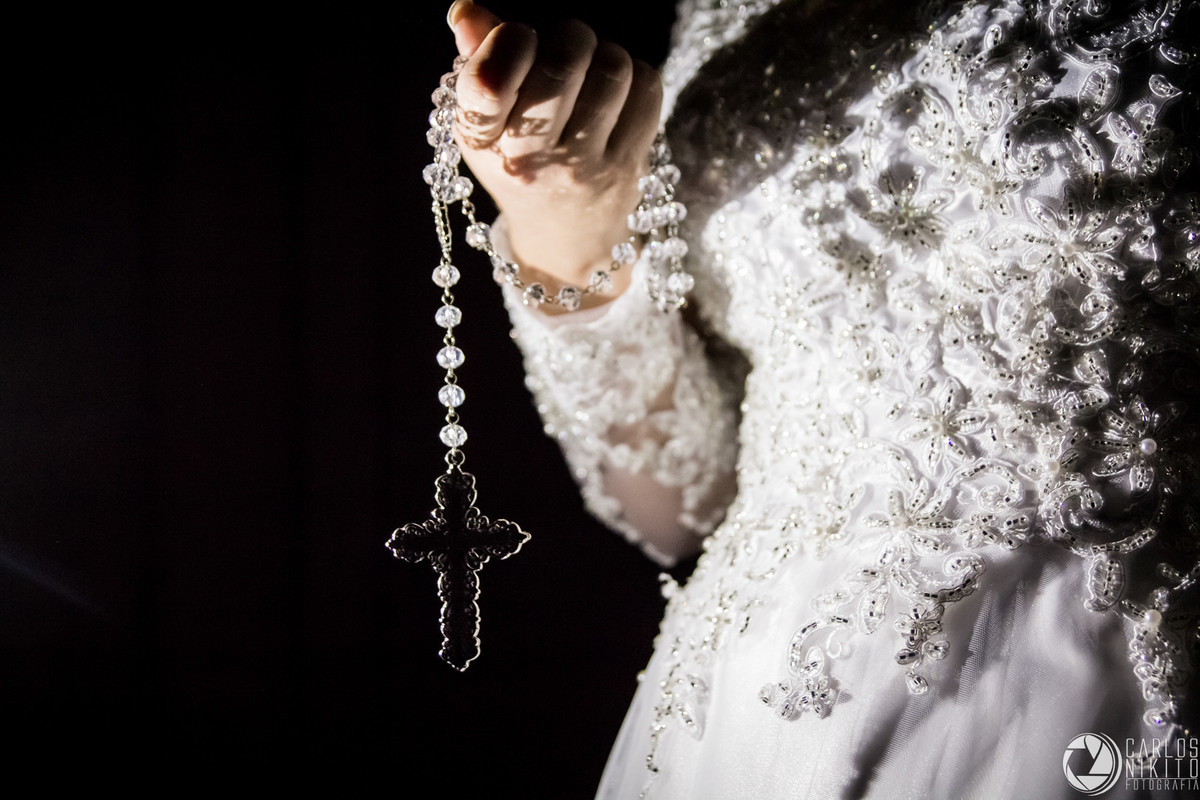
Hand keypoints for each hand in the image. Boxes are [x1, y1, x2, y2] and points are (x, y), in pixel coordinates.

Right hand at [447, 0, 662, 305]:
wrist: (568, 240)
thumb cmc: (519, 165)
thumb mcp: (484, 126)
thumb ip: (476, 63)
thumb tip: (466, 11)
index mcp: (483, 144)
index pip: (487, 84)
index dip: (505, 43)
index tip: (516, 37)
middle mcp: (532, 161)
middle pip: (561, 64)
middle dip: (565, 36)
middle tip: (562, 44)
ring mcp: (586, 166)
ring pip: (611, 69)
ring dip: (603, 52)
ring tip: (589, 67)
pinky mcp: (631, 164)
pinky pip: (645, 86)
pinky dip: (632, 71)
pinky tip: (614, 88)